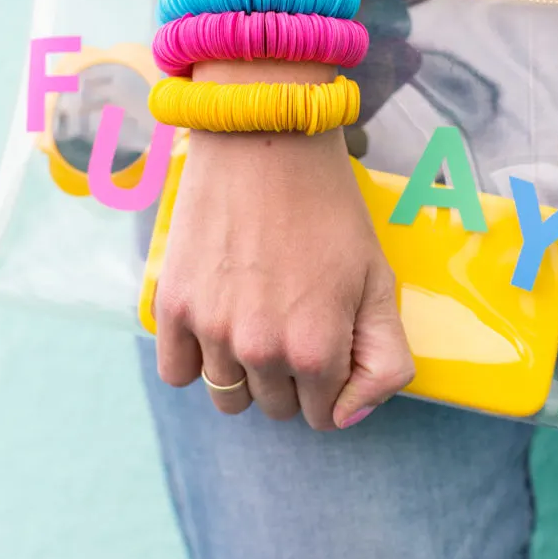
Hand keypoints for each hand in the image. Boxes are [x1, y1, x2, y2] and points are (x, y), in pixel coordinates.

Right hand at [154, 124, 414, 430]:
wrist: (267, 140)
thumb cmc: (329, 206)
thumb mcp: (380, 280)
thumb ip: (384, 361)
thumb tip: (347, 418)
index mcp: (318, 349)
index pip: (324, 414)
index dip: (333, 379)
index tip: (328, 336)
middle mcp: (261, 350)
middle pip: (276, 407)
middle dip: (291, 376)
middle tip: (295, 315)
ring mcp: (211, 329)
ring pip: (227, 398)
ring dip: (245, 370)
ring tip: (257, 312)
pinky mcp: (173, 305)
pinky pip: (176, 373)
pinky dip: (195, 358)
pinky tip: (217, 318)